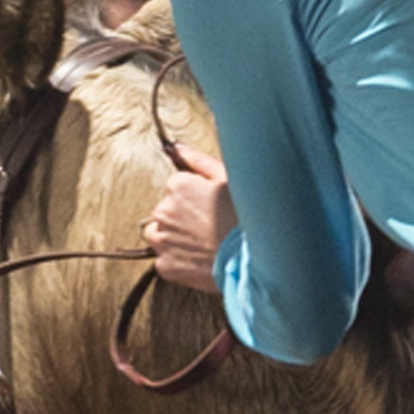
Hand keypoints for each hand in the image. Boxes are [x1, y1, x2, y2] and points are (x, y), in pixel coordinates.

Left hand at [140, 147, 232, 291]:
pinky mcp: (165, 266)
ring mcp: (162, 240)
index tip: (213, 207)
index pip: (176, 187)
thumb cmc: (245, 215)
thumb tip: (177, 147)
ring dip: (175, 237)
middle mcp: (163, 211)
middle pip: (166, 211)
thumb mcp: (228, 179)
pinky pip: (165, 261)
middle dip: (182, 217)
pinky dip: (179, 261)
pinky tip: (201, 259)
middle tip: (211, 226)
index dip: (196, 197)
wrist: (254, 259)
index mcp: (177, 186)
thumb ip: (198, 160)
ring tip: (203, 243)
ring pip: (159, 235)